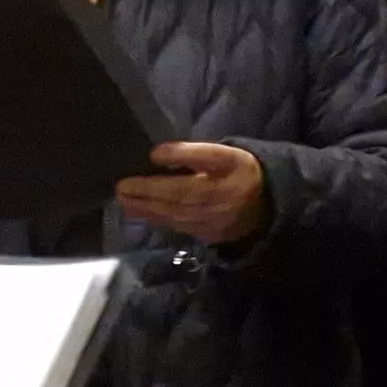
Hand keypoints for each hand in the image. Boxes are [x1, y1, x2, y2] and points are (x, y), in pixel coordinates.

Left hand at [116, 141, 267, 244]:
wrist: (265, 208)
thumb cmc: (241, 174)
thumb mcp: (226, 154)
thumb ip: (192, 152)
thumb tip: (157, 154)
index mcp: (222, 177)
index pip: (197, 167)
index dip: (177, 161)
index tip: (150, 157)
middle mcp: (213, 202)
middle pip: (176, 197)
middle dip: (146, 194)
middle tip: (120, 189)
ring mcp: (208, 221)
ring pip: (173, 215)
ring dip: (146, 209)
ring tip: (125, 202)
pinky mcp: (205, 234)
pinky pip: (177, 226)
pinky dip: (158, 220)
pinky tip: (144, 214)